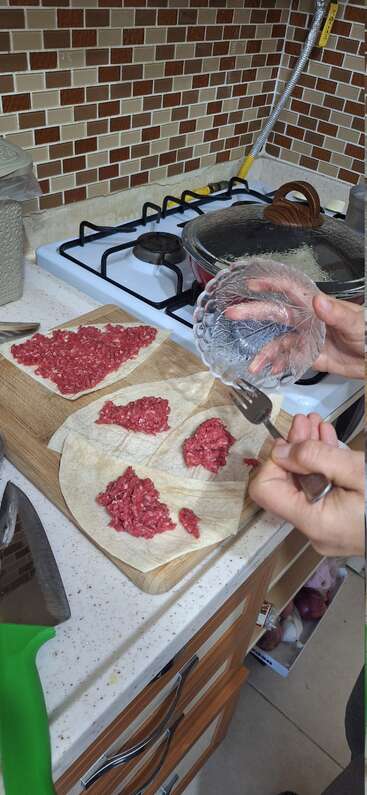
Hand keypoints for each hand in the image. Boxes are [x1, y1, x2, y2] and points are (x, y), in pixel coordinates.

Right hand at [226, 279, 363, 379]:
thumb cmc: (366, 334)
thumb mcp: (354, 321)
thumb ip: (336, 313)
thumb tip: (318, 301)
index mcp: (316, 306)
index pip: (289, 289)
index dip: (270, 284)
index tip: (252, 283)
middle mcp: (306, 320)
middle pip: (275, 313)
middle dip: (253, 312)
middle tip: (232, 313)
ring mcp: (305, 338)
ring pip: (278, 342)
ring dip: (265, 353)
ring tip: (254, 365)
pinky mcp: (308, 355)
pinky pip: (288, 359)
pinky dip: (278, 365)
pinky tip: (272, 372)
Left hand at [249, 413, 364, 556]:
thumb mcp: (356, 471)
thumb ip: (316, 458)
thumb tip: (281, 450)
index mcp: (314, 522)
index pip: (265, 491)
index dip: (272, 461)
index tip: (288, 441)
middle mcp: (314, 530)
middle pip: (285, 486)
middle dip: (292, 449)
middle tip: (302, 421)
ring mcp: (326, 528)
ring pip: (303, 486)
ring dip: (307, 453)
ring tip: (314, 424)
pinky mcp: (338, 522)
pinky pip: (320, 493)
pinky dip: (322, 467)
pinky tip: (327, 441)